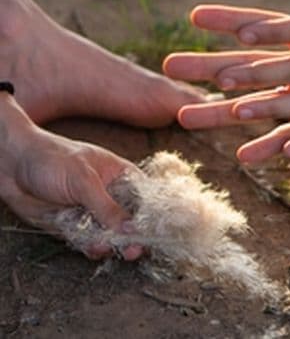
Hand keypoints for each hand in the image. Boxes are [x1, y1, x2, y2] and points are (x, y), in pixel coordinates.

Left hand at [0, 95, 142, 259]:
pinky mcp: (77, 228)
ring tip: (106, 247)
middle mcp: (112, 197)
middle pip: (133, 223)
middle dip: (134, 237)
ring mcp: (95, 214)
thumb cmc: (51, 159)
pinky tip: (93, 248)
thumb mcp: (84, 180)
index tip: (155, 233)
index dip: (154, 217)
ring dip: (112, 245)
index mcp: (124, 177)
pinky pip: (91, 243)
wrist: (10, 166)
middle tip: (135, 250)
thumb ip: (107, 208)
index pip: (148, 200)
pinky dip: (93, 249)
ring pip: (113, 236)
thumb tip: (132, 231)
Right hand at [165, 0, 289, 161]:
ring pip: (266, 103)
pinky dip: (278, 144)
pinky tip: (249, 156)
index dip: (233, 20)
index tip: (196, 15)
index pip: (266, 24)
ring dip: (226, 110)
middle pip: (251, 64)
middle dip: (210, 65)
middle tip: (168, 66)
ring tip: (184, 117)